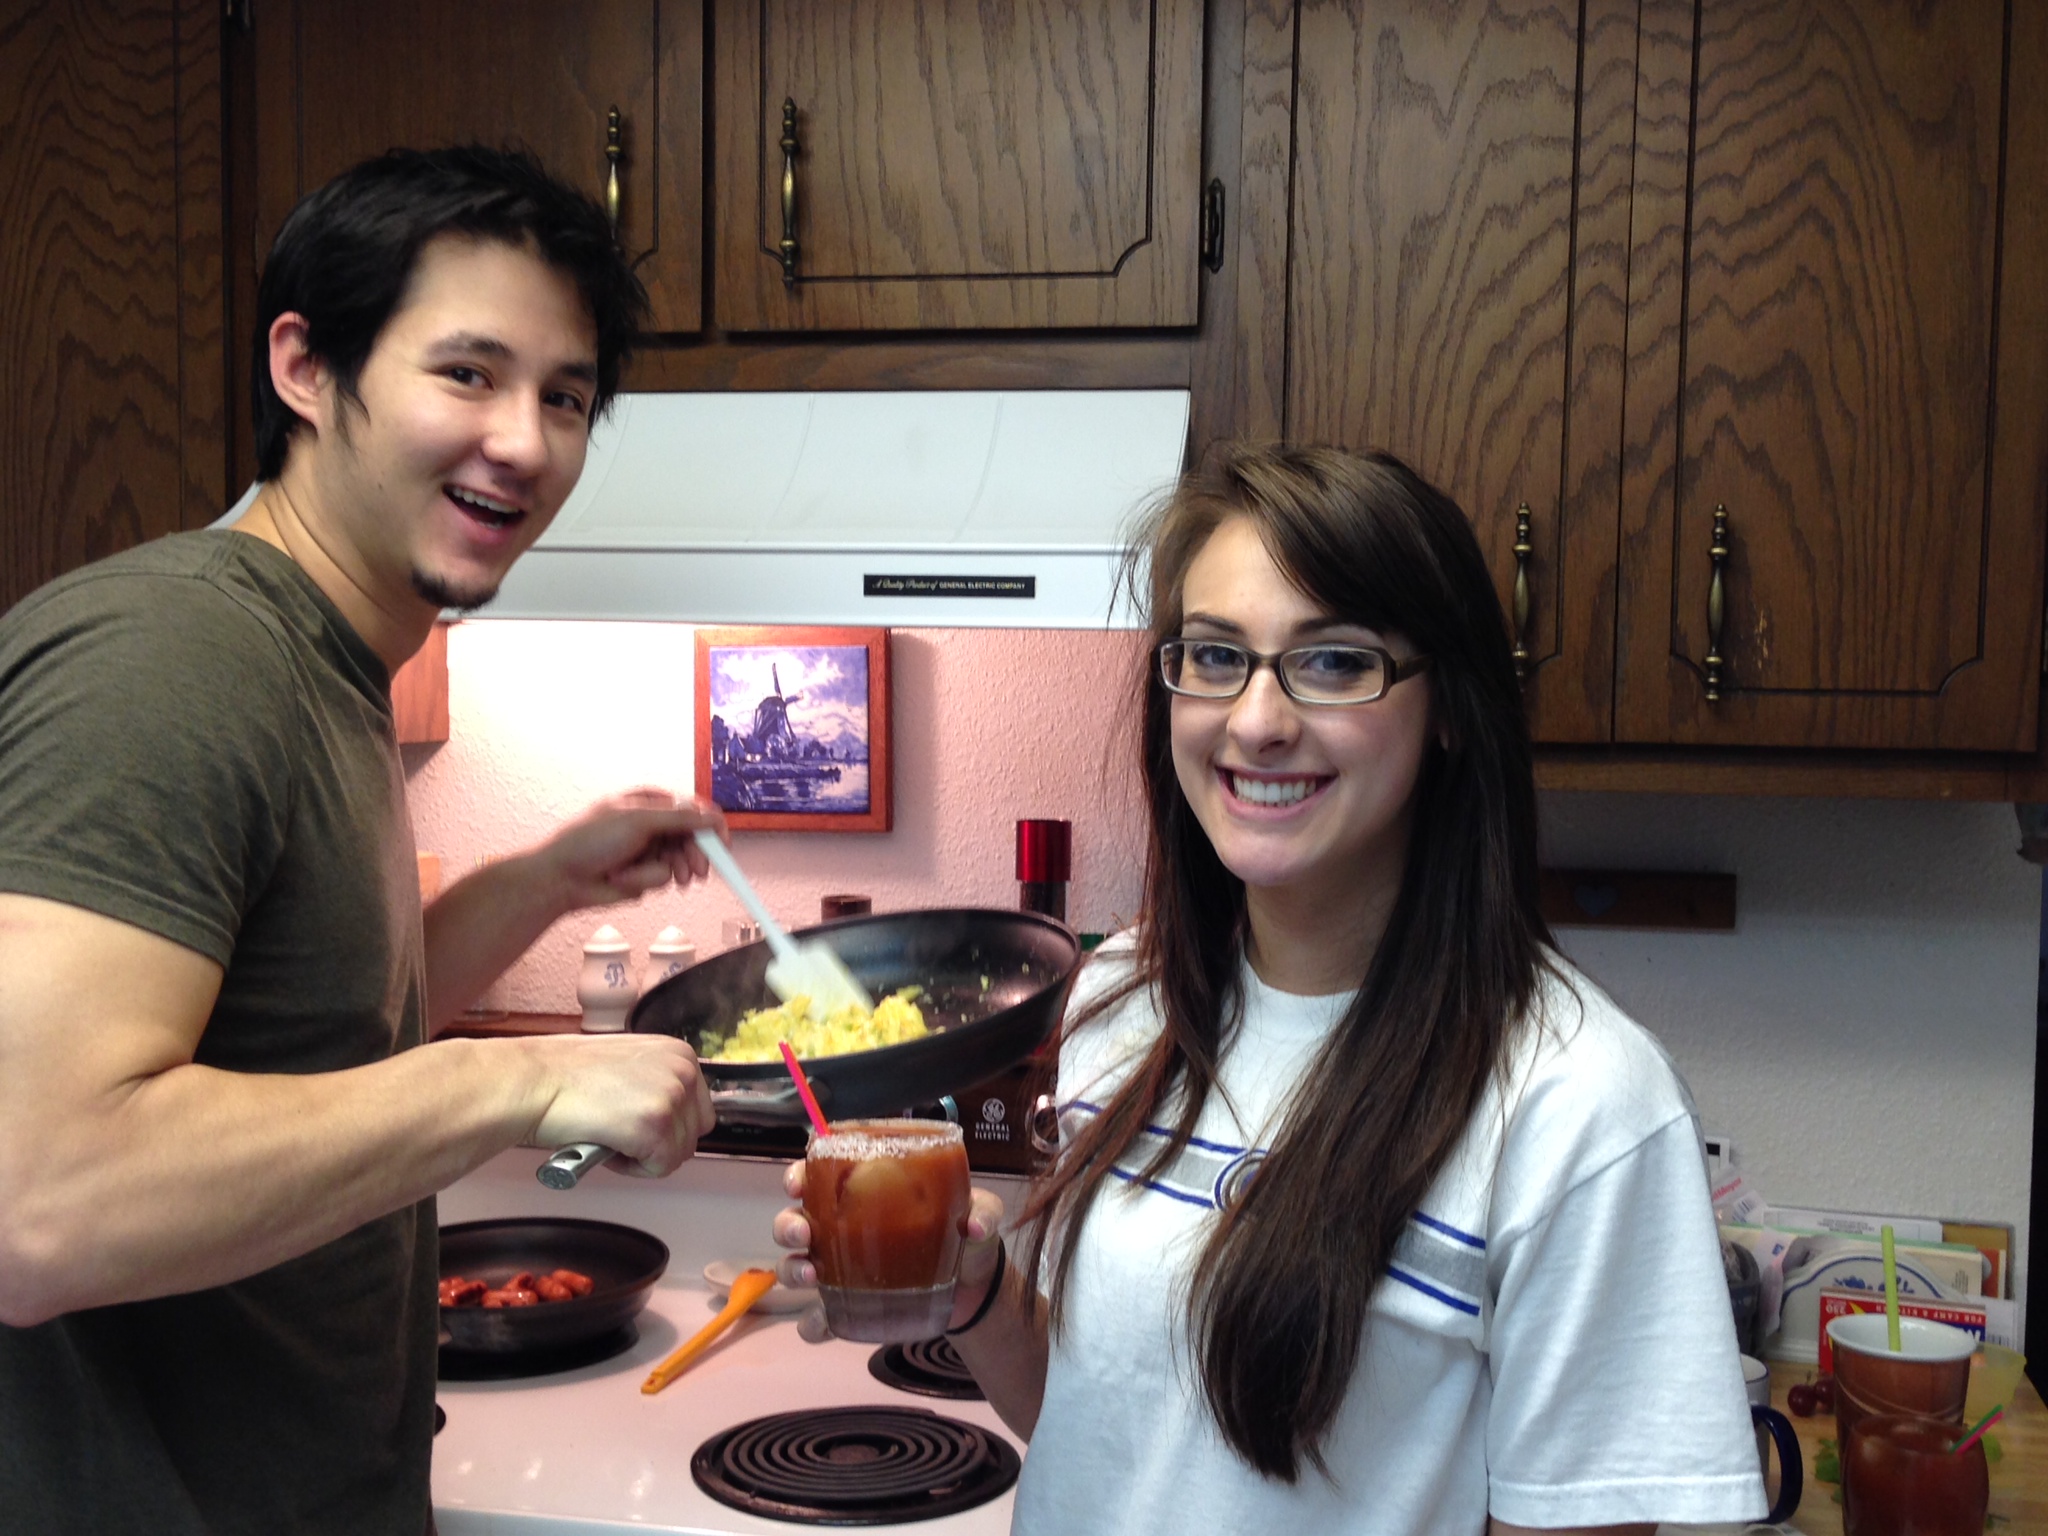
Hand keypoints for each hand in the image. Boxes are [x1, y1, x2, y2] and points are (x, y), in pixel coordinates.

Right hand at [517, 1033, 714, 1176]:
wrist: (535, 1082)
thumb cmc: (566, 1076)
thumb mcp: (629, 1064)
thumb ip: (657, 1082)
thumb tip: (668, 1112)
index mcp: (679, 1053)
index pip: (698, 1109)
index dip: (667, 1126)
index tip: (636, 1123)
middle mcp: (683, 1071)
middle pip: (694, 1134)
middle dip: (659, 1143)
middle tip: (620, 1134)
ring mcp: (672, 1099)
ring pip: (679, 1154)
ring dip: (644, 1156)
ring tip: (609, 1136)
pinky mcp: (656, 1127)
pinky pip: (661, 1168)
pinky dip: (633, 1168)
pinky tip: (608, 1146)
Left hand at [534, 790, 725, 911]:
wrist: (561, 878)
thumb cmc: (589, 840)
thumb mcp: (637, 821)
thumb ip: (679, 818)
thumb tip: (713, 816)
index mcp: (650, 803)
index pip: (692, 810)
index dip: (711, 826)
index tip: (723, 845)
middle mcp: (652, 826)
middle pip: (693, 839)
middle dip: (694, 855)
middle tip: (698, 872)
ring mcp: (648, 852)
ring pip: (680, 862)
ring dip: (666, 871)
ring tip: (654, 877)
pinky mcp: (643, 876)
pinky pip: (661, 880)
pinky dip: (645, 880)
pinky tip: (624, 879)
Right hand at [772, 1161, 1007, 1342]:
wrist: (973, 1288)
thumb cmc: (963, 1234)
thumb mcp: (978, 1212)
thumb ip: (982, 1211)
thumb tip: (976, 1225)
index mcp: (862, 1194)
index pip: (818, 1176)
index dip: (798, 1175)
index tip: (797, 1183)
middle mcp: (840, 1229)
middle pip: (794, 1222)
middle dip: (788, 1226)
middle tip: (805, 1234)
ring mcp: (840, 1271)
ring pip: (794, 1266)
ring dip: (792, 1270)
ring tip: (812, 1276)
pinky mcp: (849, 1308)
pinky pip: (816, 1318)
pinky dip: (812, 1323)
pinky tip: (822, 1324)